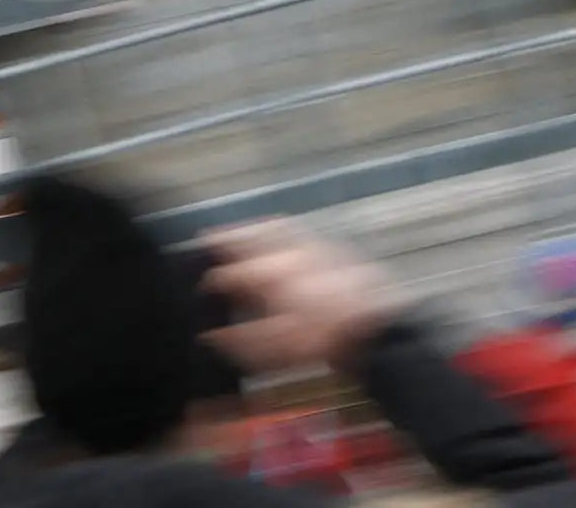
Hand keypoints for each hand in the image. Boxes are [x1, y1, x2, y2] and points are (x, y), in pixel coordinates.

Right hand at [200, 218, 403, 374]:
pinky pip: (301, 232)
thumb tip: (211, 335)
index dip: (211, 281)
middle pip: (251, 236)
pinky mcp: (334, 249)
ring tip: (239, 232)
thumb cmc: (322, 340)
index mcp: (271, 276)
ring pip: (276, 227)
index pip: (231, 273)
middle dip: (227, 238)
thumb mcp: (275, 349)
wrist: (374, 326)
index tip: (202, 288)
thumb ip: (239, 340)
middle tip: (208, 238)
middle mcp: (289, 253)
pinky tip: (280, 240)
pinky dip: (283, 231)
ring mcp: (314, 247)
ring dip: (254, 229)